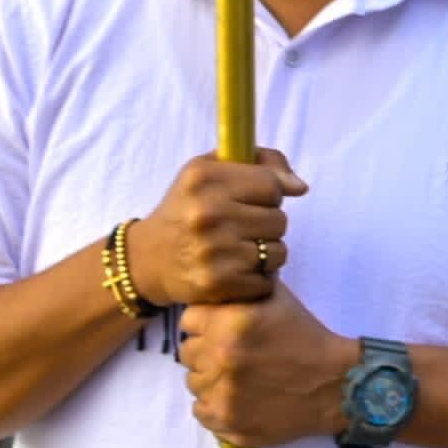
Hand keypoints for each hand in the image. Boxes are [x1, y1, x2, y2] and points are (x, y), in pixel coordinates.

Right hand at [134, 153, 304, 308]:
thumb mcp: (211, 170)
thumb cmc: (188, 208)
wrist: (147, 258)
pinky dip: (257, 279)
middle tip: (242, 228)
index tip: (253, 201)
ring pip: (277, 252)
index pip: (273, 185)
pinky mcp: (216, 284)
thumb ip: (261, 163)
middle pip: (279, 220)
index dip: (269, 195)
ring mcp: (211, 250)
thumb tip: (299, 187)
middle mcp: (206, 213)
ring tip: (240, 249)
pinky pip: (266, 281)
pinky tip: (236, 271)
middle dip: (267, 225)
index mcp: (205, 179)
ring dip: (266, 253)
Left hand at [176, 286, 354, 447]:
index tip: (222, 330)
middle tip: (235, 356)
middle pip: (188, 352)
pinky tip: (240, 399)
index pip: (189, 320)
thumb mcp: (279, 299)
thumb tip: (222, 276)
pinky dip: (215, 405)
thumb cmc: (306, 337)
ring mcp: (220, 392)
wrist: (333, 384)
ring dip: (211, 379)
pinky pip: (200, 410)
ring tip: (240, 379)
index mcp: (231, 322)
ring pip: (193, 382)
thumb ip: (245, 287)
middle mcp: (220, 356)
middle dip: (207, 352)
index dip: (206, 323)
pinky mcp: (224, 420)